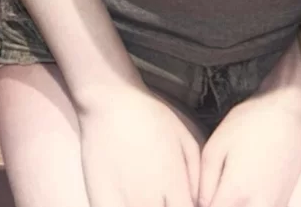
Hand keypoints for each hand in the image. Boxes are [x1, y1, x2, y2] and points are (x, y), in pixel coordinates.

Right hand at [76, 84, 200, 205]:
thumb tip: (199, 202)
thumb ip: (197, 177)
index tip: (185, 203)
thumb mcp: (185, 140)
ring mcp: (124, 203)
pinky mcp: (101, 201)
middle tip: (165, 199)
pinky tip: (129, 203)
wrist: (111, 103)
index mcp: (174, 185)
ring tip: (150, 199)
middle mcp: (150, 200)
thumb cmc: (151, 117)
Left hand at [197, 86, 300, 206]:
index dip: (200, 205)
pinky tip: (245, 190)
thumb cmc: (250, 123)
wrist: (291, 112)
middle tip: (215, 189)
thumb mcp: (216, 145)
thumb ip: (204, 183)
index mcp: (236, 195)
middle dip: (218, 204)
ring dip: (234, 205)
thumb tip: (201, 204)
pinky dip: (249, 204)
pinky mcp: (284, 203)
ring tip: (229, 187)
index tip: (199, 195)